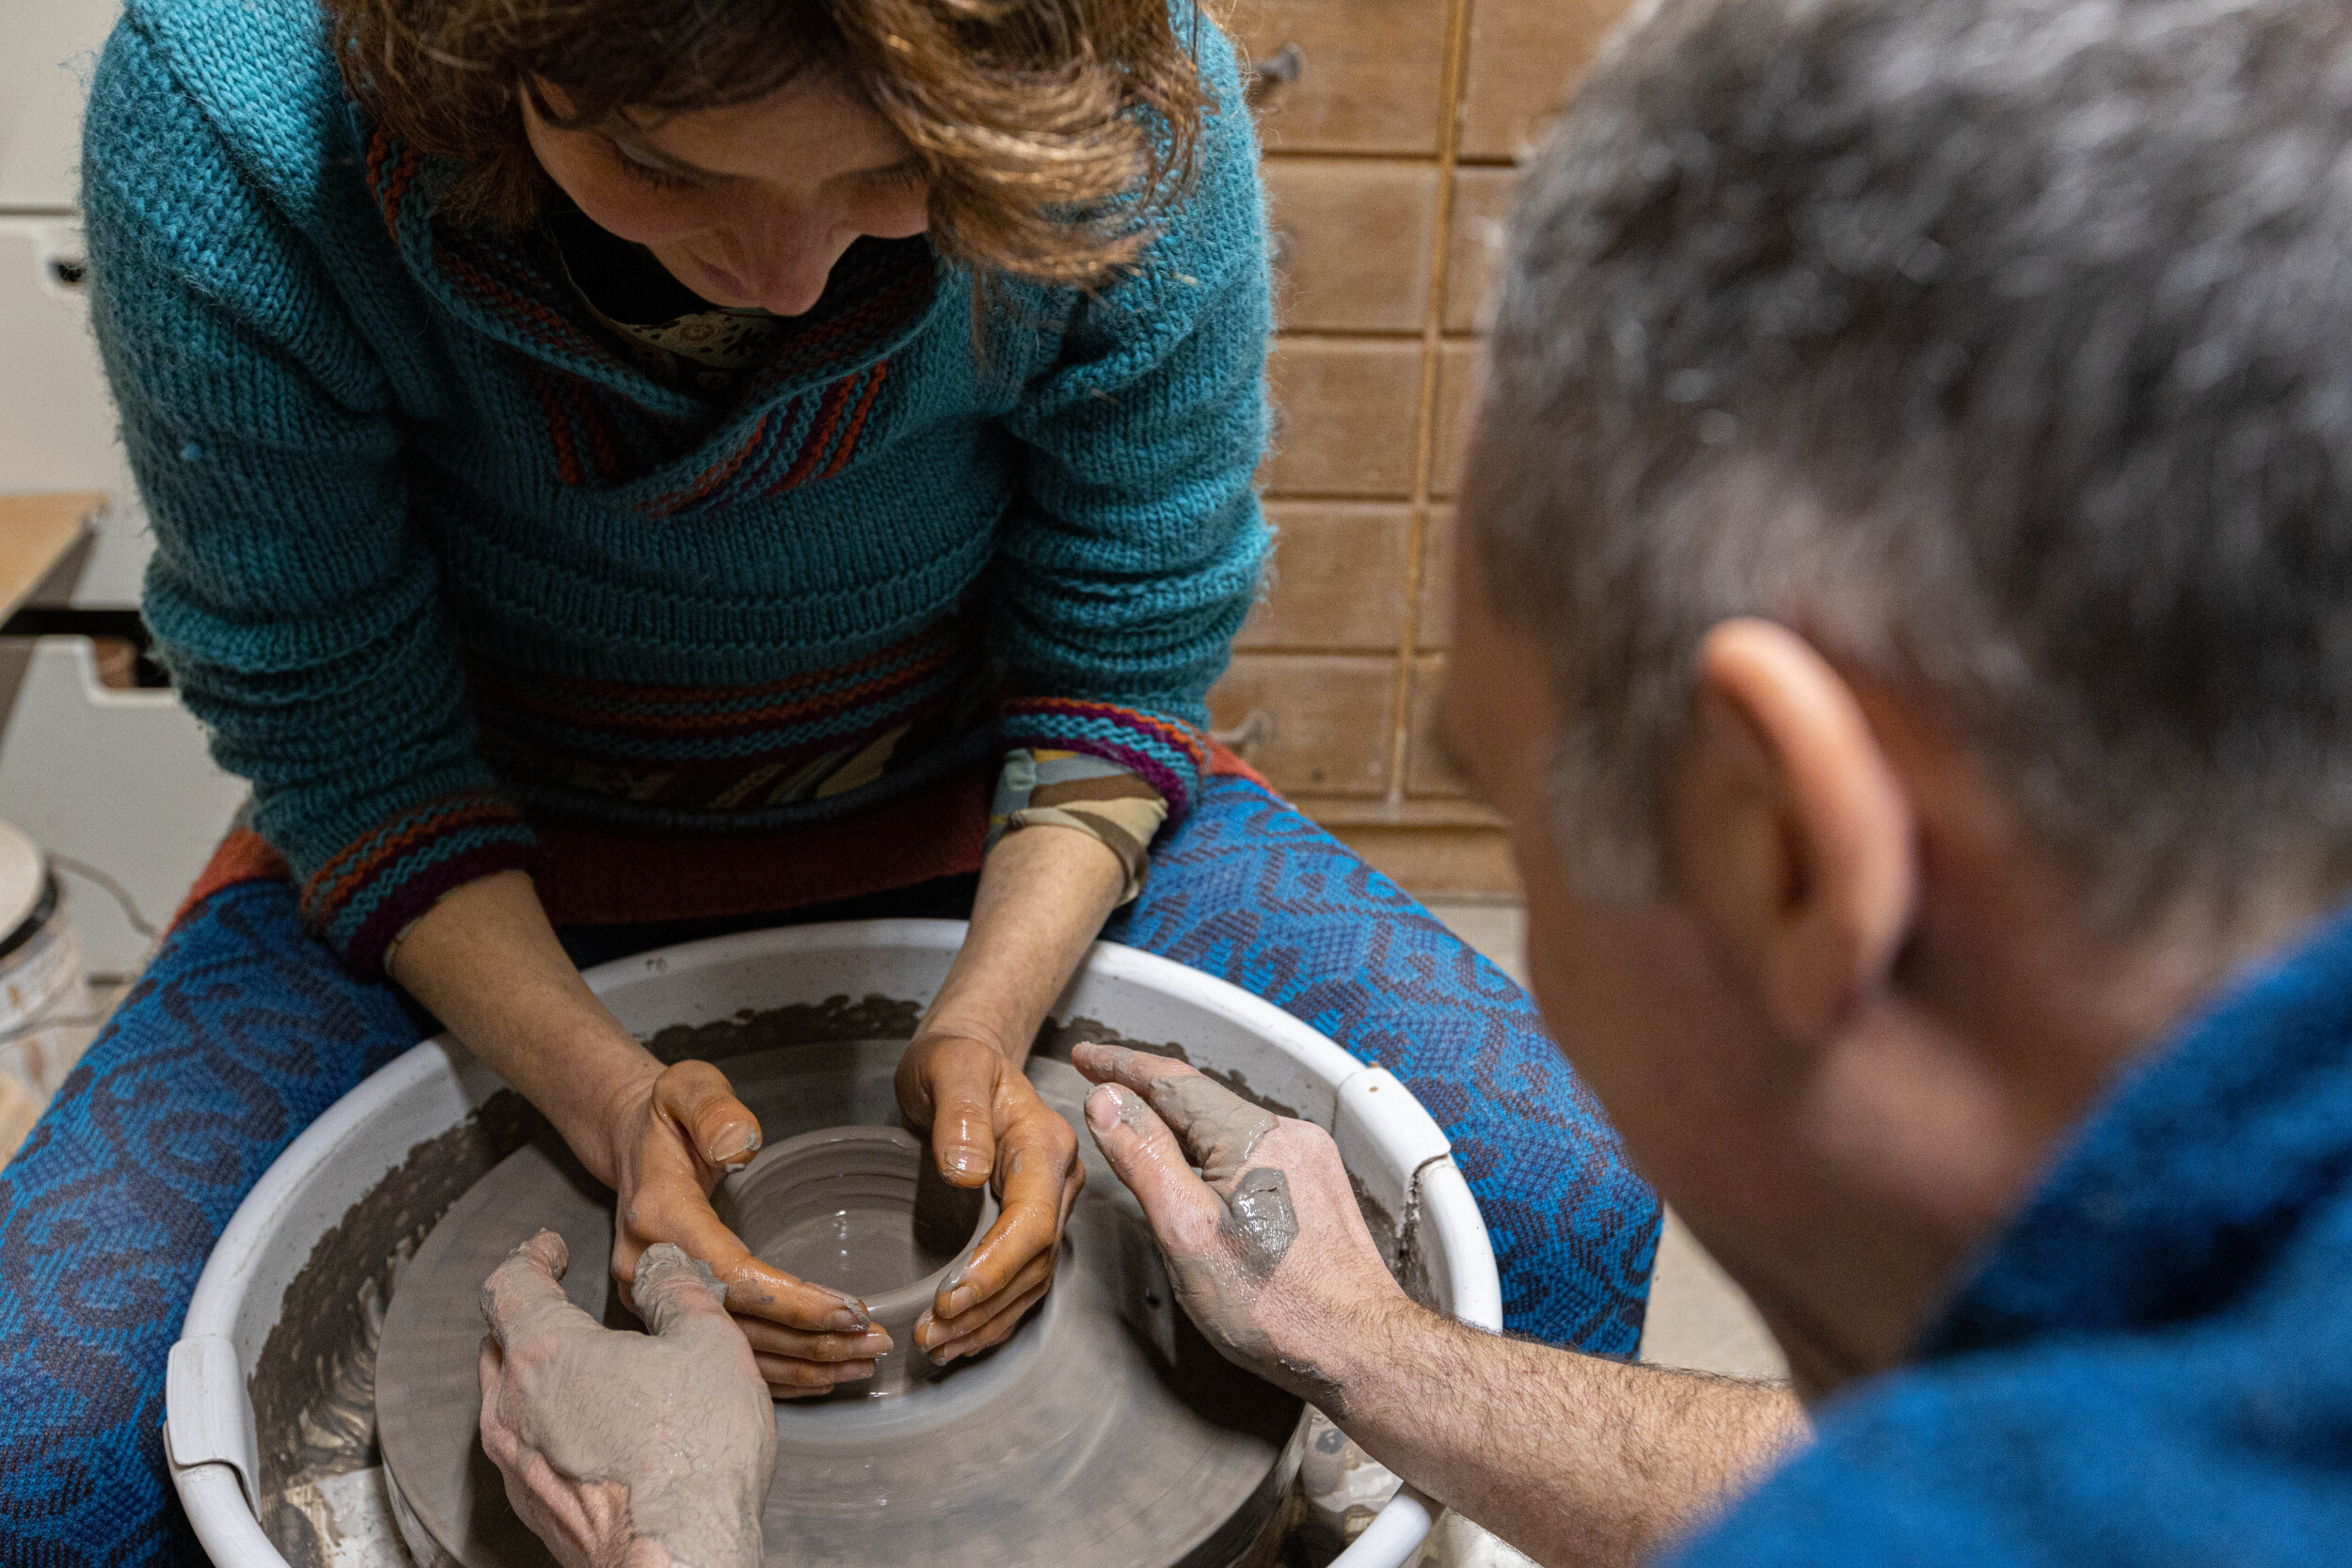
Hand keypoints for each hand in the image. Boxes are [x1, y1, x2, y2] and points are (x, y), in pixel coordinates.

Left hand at [477, 1232, 776, 1567]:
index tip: (547, 1248)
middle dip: (527, 1313)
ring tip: (577, 1364)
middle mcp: (513, 1407)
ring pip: (506, 1400)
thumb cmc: (694, 1452)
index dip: (530, 1256)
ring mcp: (515, 1465)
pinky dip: (545, 1423)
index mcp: (546, 1352)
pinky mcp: (533, 1509)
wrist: (678, 1557)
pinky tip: (588, 1428)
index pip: (511, 1284)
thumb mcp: (708, 1341)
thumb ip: (678, 1289)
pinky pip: (523, 1448)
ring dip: (533, 1372)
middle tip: (558, 1296)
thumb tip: (663, 1262)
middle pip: (499, 1342)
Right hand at [607, 1060, 892, 1396]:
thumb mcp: (688, 1088)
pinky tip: (822, 1375)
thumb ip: (714, 1110)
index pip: (731, 1276)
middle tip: (876, 1344)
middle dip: (811, 1343)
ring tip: (864, 1363)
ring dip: (802, 1365)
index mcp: (659, 1218)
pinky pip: (722, 1355)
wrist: (630, 1142)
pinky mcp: (665, 1316)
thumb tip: (739, 1148)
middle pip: (737, 1327)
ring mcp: (652, 1301)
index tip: (851, 1309)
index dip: (792, 1302)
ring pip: (732, 1352)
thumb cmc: (670, 1116)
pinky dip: (776, 1371)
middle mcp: (649, 1271)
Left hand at [894, 1033, 1084, 1361]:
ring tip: (937, 1348)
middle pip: (1035, 1262)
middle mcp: (1057, 1181)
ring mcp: (1049, 1204)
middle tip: (931, 1337)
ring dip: (987, 1321)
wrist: (965, 1059)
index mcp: (1045, 1144)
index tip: (951, 1301)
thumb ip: (961, 1114)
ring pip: (1032, 1281)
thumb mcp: (949, 1067)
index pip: (1033, 1221)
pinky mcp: (1031, 1222)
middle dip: (985, 1308)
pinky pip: (1024, 1281)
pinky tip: (961, 1338)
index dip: (996, 1268)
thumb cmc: (953, 1059)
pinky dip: (994, 1316)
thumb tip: (967, 1174)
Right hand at [1071, 1041, 1407, 1411]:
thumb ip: (1145, 1159)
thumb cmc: (1276, 1306)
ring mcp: (1308, 1160)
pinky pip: (1252, 1151)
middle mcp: (1288, 1135)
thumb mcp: (1187, 1233)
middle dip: (1146, 1090)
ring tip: (1137, 1120)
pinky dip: (1211, 1146)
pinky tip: (1195, 1164)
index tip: (1084, 1056)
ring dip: (1178, 1120)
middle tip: (1098, 1083)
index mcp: (1253, 1137)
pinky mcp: (1317, 1186)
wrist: (1359, 1348)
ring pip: (1227, 1125)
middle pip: (1201, 1099)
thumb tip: (1106, 1101)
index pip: (1172, 1081)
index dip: (1120, 1065)